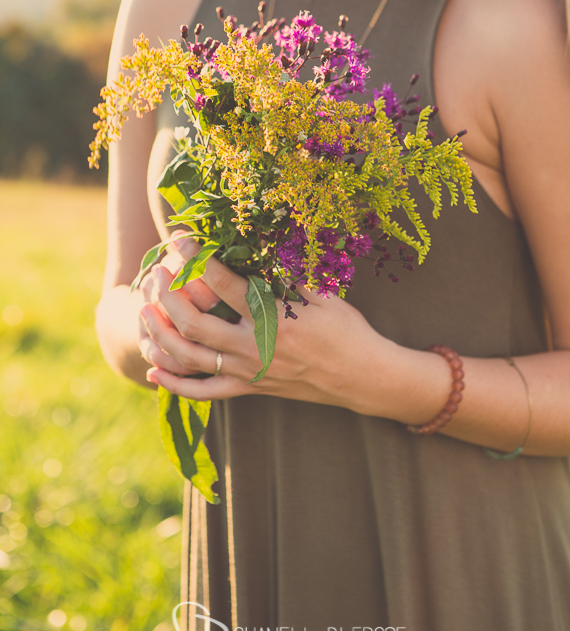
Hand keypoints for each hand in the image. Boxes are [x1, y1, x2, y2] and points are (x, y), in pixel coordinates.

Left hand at [138, 248, 396, 414]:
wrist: (363, 377)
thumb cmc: (347, 331)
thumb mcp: (322, 294)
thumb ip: (287, 273)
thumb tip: (259, 245)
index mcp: (272, 317)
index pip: (222, 283)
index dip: (195, 257)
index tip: (178, 237)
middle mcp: (254, 347)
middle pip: (193, 323)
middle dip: (167, 297)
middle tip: (156, 275)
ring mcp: (249, 372)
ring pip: (190, 358)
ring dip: (160, 335)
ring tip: (145, 313)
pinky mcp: (250, 389)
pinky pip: (205, 393)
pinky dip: (176, 384)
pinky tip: (154, 369)